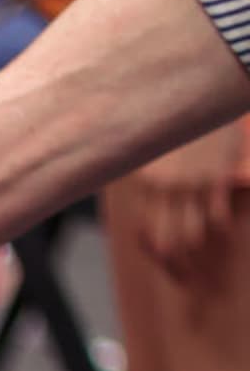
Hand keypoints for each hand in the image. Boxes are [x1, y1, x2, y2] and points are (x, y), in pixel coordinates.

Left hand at [126, 121, 242, 282]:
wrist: (205, 91)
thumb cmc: (176, 122)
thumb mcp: (156, 149)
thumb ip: (154, 180)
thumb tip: (150, 209)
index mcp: (147, 184)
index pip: (147, 235)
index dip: (158, 257)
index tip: (168, 266)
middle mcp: (166, 189)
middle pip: (168, 245)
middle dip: (177, 268)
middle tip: (186, 278)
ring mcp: (192, 184)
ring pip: (193, 236)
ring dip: (199, 251)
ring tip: (205, 256)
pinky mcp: (218, 177)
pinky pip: (218, 218)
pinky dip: (221, 228)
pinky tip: (222, 228)